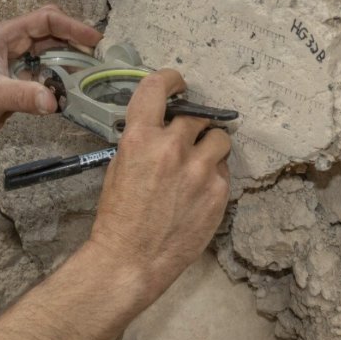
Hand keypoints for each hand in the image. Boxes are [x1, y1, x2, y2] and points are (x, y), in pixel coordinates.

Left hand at [0, 6, 101, 143]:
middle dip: (74, 42)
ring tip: (89, 74)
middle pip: (52, 35)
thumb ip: (22, 96)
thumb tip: (54, 102)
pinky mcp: (19, 83)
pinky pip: (46, 76)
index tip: (93, 39)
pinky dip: (60, 82)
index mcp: (4, 36)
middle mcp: (13, 45)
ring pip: (51, 56)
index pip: (44, 21)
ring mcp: (17, 64)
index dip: (71, 26)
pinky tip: (71, 92)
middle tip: (96, 57)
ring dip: (69, 63)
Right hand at [88, 69, 230, 303]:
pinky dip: (213, 174)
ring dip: (209, 145)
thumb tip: (161, 127)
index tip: (177, 83)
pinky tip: (199, 191)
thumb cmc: (117, 216)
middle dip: (192, 123)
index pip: (159, 88)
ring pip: (219, 138)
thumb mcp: (119, 166)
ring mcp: (200, 171)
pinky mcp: (218, 192)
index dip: (171, 79)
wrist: (131, 260)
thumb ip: (142, 141)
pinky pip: (223, 170)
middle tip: (186, 137)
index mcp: (141, 138)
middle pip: (197, 115)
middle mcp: (173, 148)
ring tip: (198, 163)